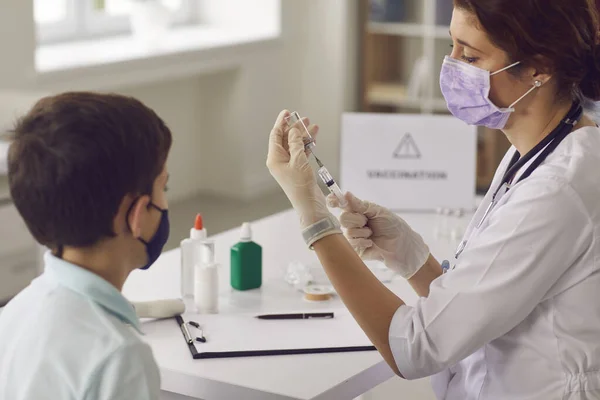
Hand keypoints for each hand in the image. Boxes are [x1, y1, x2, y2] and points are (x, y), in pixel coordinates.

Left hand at [267, 110, 331, 228]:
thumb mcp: (298, 160)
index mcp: (274, 159)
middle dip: (295, 128)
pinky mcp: (298, 169)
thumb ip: (296, 143)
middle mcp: (279, 161)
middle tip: (304, 118)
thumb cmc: (301, 185)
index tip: (287, 112)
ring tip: (312, 126)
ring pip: (295, 145)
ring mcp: (289, 165)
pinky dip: (307, 145)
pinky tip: (314, 138)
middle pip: (285, 139)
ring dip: (303, 136)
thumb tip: (294, 131)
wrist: (309, 204)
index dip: (281, 122)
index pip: (275, 135)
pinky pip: (301, 152)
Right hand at [328, 192, 429, 278]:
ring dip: (362, 231)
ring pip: (347, 231)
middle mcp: (354, 224)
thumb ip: (361, 204)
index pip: (341, 205)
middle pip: (342, 218)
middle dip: (355, 219)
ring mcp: (354, 237)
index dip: (334, 202)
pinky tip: (371, 243)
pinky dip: (363, 241)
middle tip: (366, 221)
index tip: (332, 201)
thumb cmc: (394, 226)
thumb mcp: (378, 211)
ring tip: (372, 233)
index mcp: (359, 212)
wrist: (403, 245)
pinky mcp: (356, 250)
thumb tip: (346, 194)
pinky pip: (352, 243)